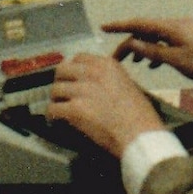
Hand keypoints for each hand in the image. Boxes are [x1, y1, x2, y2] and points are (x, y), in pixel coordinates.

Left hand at [46, 54, 165, 157]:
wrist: (140, 135)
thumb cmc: (140, 116)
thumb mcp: (128, 85)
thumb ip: (109, 79)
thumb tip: (95, 85)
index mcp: (107, 65)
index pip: (79, 58)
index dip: (72, 69)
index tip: (72, 79)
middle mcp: (92, 73)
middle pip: (62, 70)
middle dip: (60, 82)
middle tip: (62, 94)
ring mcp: (82, 90)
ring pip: (55, 90)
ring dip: (56, 101)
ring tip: (59, 110)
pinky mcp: (75, 109)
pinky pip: (53, 109)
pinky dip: (52, 117)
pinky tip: (55, 122)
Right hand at [102, 18, 192, 85]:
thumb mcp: (176, 60)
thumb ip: (152, 51)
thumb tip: (133, 44)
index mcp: (173, 26)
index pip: (140, 23)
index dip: (121, 25)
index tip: (104, 27)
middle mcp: (179, 24)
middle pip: (148, 30)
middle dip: (131, 42)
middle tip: (118, 58)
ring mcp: (188, 30)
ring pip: (159, 36)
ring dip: (145, 47)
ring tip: (137, 63)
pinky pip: (169, 41)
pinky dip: (159, 50)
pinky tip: (156, 63)